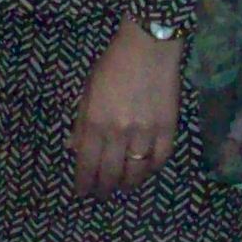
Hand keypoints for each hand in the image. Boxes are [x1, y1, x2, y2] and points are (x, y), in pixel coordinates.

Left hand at [70, 21, 181, 196]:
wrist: (148, 46)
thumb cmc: (112, 65)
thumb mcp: (88, 91)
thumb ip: (81, 123)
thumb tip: (73, 148)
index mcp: (96, 123)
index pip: (87, 164)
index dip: (84, 183)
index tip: (82, 192)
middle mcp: (119, 133)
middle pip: (111, 174)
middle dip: (103, 189)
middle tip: (101, 194)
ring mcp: (145, 133)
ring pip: (136, 172)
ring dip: (127, 184)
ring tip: (122, 186)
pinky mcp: (168, 129)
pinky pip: (159, 160)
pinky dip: (151, 169)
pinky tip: (145, 170)